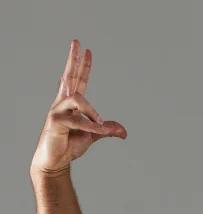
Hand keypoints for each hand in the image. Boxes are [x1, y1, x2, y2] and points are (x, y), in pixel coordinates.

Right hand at [30, 39, 126, 175]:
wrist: (55, 160)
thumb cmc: (69, 144)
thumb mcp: (93, 136)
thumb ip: (106, 130)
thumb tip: (124, 131)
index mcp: (71, 103)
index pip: (78, 80)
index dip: (83, 66)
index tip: (87, 50)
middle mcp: (62, 103)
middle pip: (69, 76)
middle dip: (73, 59)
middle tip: (77, 41)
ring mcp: (57, 111)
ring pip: (77, 98)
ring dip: (92, 111)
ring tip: (100, 124)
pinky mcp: (55, 122)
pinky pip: (77, 120)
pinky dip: (91, 126)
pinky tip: (99, 131)